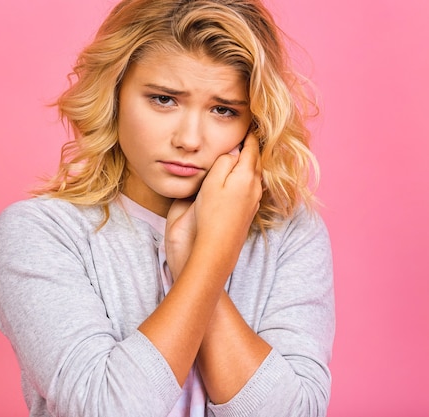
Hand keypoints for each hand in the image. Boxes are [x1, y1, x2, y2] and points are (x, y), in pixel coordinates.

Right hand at [165, 133, 261, 278]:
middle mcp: (253, 188)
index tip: (250, 120)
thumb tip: (234, 150)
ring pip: (253, 175)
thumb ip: (224, 162)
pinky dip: (245, 178)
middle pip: (256, 161)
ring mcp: (251, 202)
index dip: (249, 133)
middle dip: (252, 146)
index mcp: (245, 176)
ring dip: (249, 163)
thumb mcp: (213, 183)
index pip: (251, 148)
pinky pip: (249, 188)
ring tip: (245, 151)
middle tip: (249, 132)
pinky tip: (238, 178)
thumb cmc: (209, 216)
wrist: (212, 251)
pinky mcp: (246, 213)